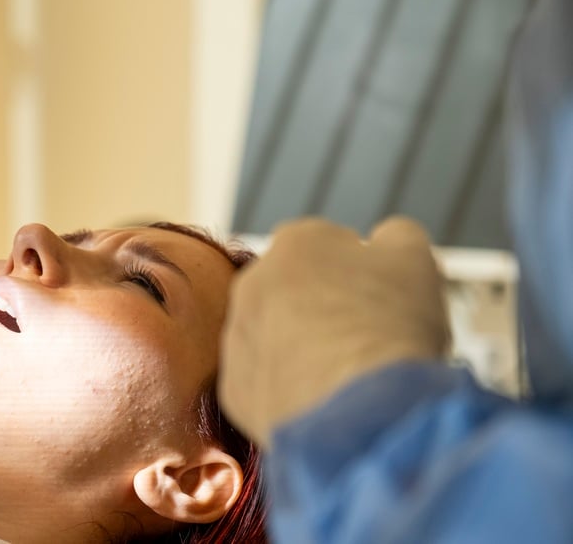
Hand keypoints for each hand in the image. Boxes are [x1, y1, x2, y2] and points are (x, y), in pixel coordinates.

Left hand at [218, 217, 450, 447]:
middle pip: (296, 292)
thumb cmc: (391, 327)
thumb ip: (396, 236)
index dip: (361, 275)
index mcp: (296, 241)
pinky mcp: (233, 388)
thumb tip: (385, 237)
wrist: (362, 411)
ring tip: (344, 375)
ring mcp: (237, 336)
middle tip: (364, 339)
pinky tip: (322, 402)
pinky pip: (265, 385)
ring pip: (274, 338)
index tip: (382, 301)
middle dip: (324, 310)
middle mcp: (252, 282)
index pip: (330, 248)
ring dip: (302, 350)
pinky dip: (289, 392)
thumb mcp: (415, 258)